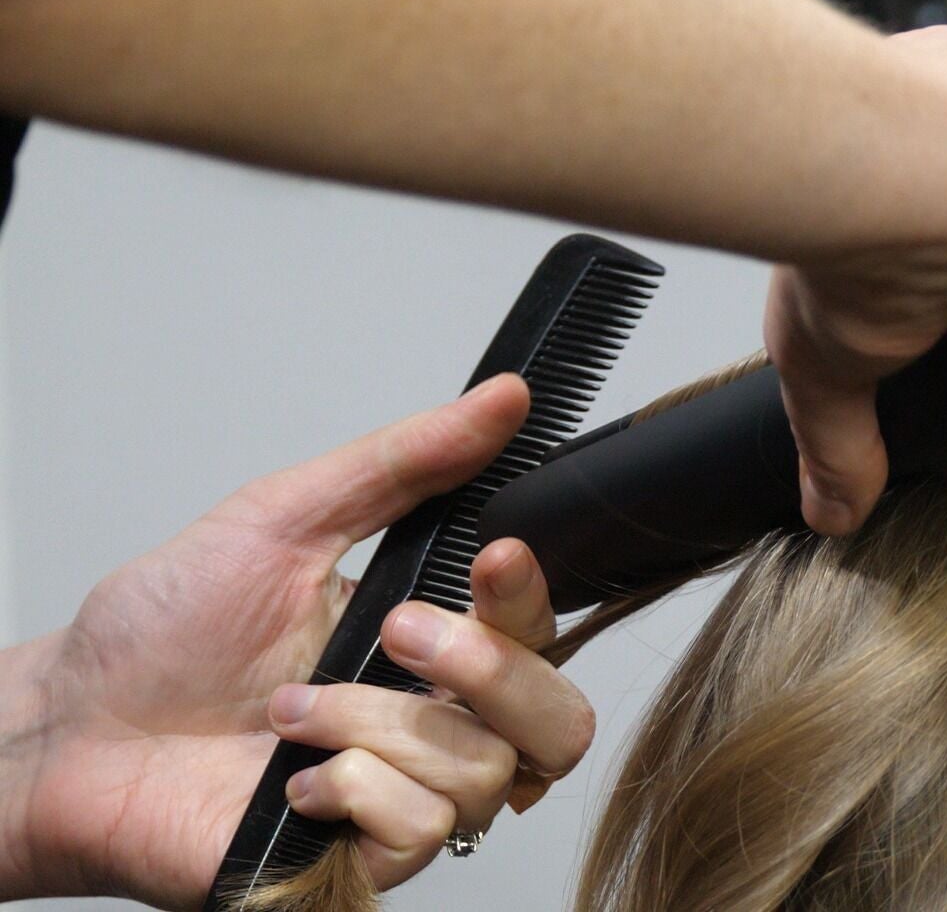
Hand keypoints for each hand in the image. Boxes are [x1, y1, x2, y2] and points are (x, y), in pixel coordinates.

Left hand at [0, 373, 592, 908]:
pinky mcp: (364, 862)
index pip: (541, 629)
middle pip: (559, 723)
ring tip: (290, 710)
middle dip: (487, 669)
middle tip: (394, 632)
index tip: (490, 556)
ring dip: (377, 725)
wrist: (74, 730)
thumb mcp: (285, 516)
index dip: (532, 595)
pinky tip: (288, 779)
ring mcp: (406, 797)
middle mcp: (434, 723)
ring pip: (484, 773)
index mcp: (432, 639)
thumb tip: (502, 398)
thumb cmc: (166, 630)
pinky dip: (351, 788)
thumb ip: (403, 461)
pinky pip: (421, 830)